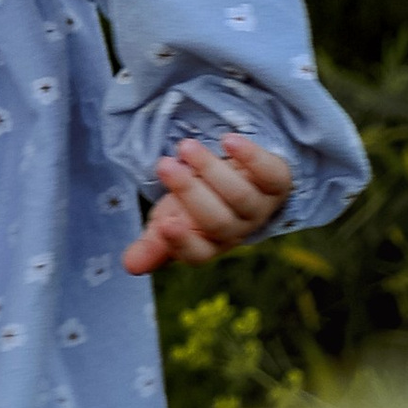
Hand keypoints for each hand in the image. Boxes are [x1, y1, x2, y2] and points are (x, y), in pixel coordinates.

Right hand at [123, 132, 290, 275]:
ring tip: (186, 146)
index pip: (197, 254)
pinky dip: (251, 157)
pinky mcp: (278, 183)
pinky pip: (271, 174)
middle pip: (217, 222)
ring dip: (210, 169)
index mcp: (208, 244)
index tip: (164, 224)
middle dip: (189, 192)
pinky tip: (228, 141)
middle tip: (165, 165)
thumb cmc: (199, 199)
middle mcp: (238, 230)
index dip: (182, 243)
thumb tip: (129, 266)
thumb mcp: (170, 216)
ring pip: (240, 196)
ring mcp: (261, 207)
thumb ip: (153, 241)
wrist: (239, 173)